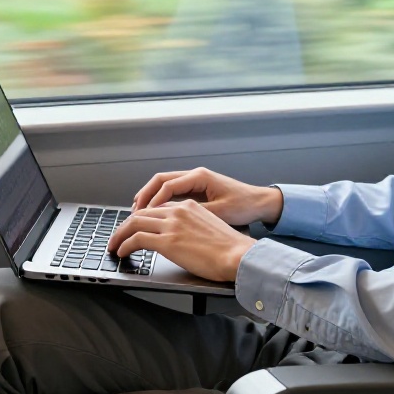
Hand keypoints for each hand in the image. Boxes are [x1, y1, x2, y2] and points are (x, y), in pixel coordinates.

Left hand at [105, 199, 256, 282]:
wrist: (237, 255)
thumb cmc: (230, 248)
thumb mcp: (210, 227)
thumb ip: (192, 226)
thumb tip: (181, 237)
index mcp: (189, 206)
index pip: (157, 208)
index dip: (142, 217)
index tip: (134, 226)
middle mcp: (178, 211)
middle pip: (142, 213)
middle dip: (125, 225)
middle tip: (118, 235)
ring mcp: (171, 225)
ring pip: (134, 224)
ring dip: (120, 234)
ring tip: (114, 244)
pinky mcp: (167, 241)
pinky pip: (136, 239)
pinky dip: (125, 245)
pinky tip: (122, 252)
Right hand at [131, 168, 283, 226]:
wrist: (261, 203)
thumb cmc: (244, 205)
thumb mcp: (219, 212)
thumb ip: (194, 213)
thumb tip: (171, 219)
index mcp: (199, 177)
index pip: (167, 185)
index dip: (152, 201)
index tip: (143, 216)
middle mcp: (195, 175)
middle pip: (160, 180)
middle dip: (144, 196)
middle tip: (132, 212)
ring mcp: (195, 181)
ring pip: (164, 184)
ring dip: (150, 197)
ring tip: (137, 212)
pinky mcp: (197, 189)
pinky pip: (172, 191)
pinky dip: (160, 200)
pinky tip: (154, 212)